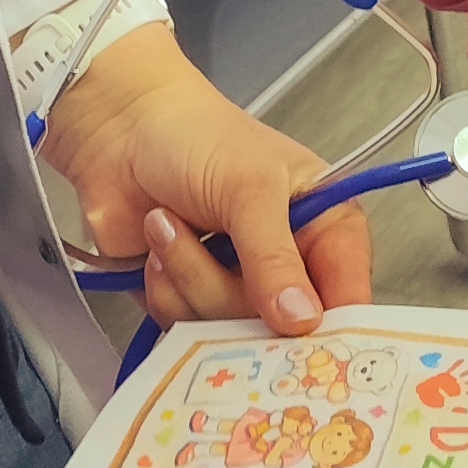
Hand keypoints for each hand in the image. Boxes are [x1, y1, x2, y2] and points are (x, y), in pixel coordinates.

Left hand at [45, 26, 374, 336]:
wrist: (120, 127)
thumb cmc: (198, 137)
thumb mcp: (249, 188)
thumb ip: (274, 257)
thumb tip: (302, 323)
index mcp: (324, 229)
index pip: (348, 297)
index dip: (331, 328)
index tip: (300, 340)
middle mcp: (288, 267)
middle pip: (280, 330)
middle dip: (230, 290)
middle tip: (212, 245)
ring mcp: (236, 287)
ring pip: (227, 333)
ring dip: (189, 280)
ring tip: (172, 229)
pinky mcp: (189, 300)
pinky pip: (184, 330)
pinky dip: (164, 290)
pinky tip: (156, 247)